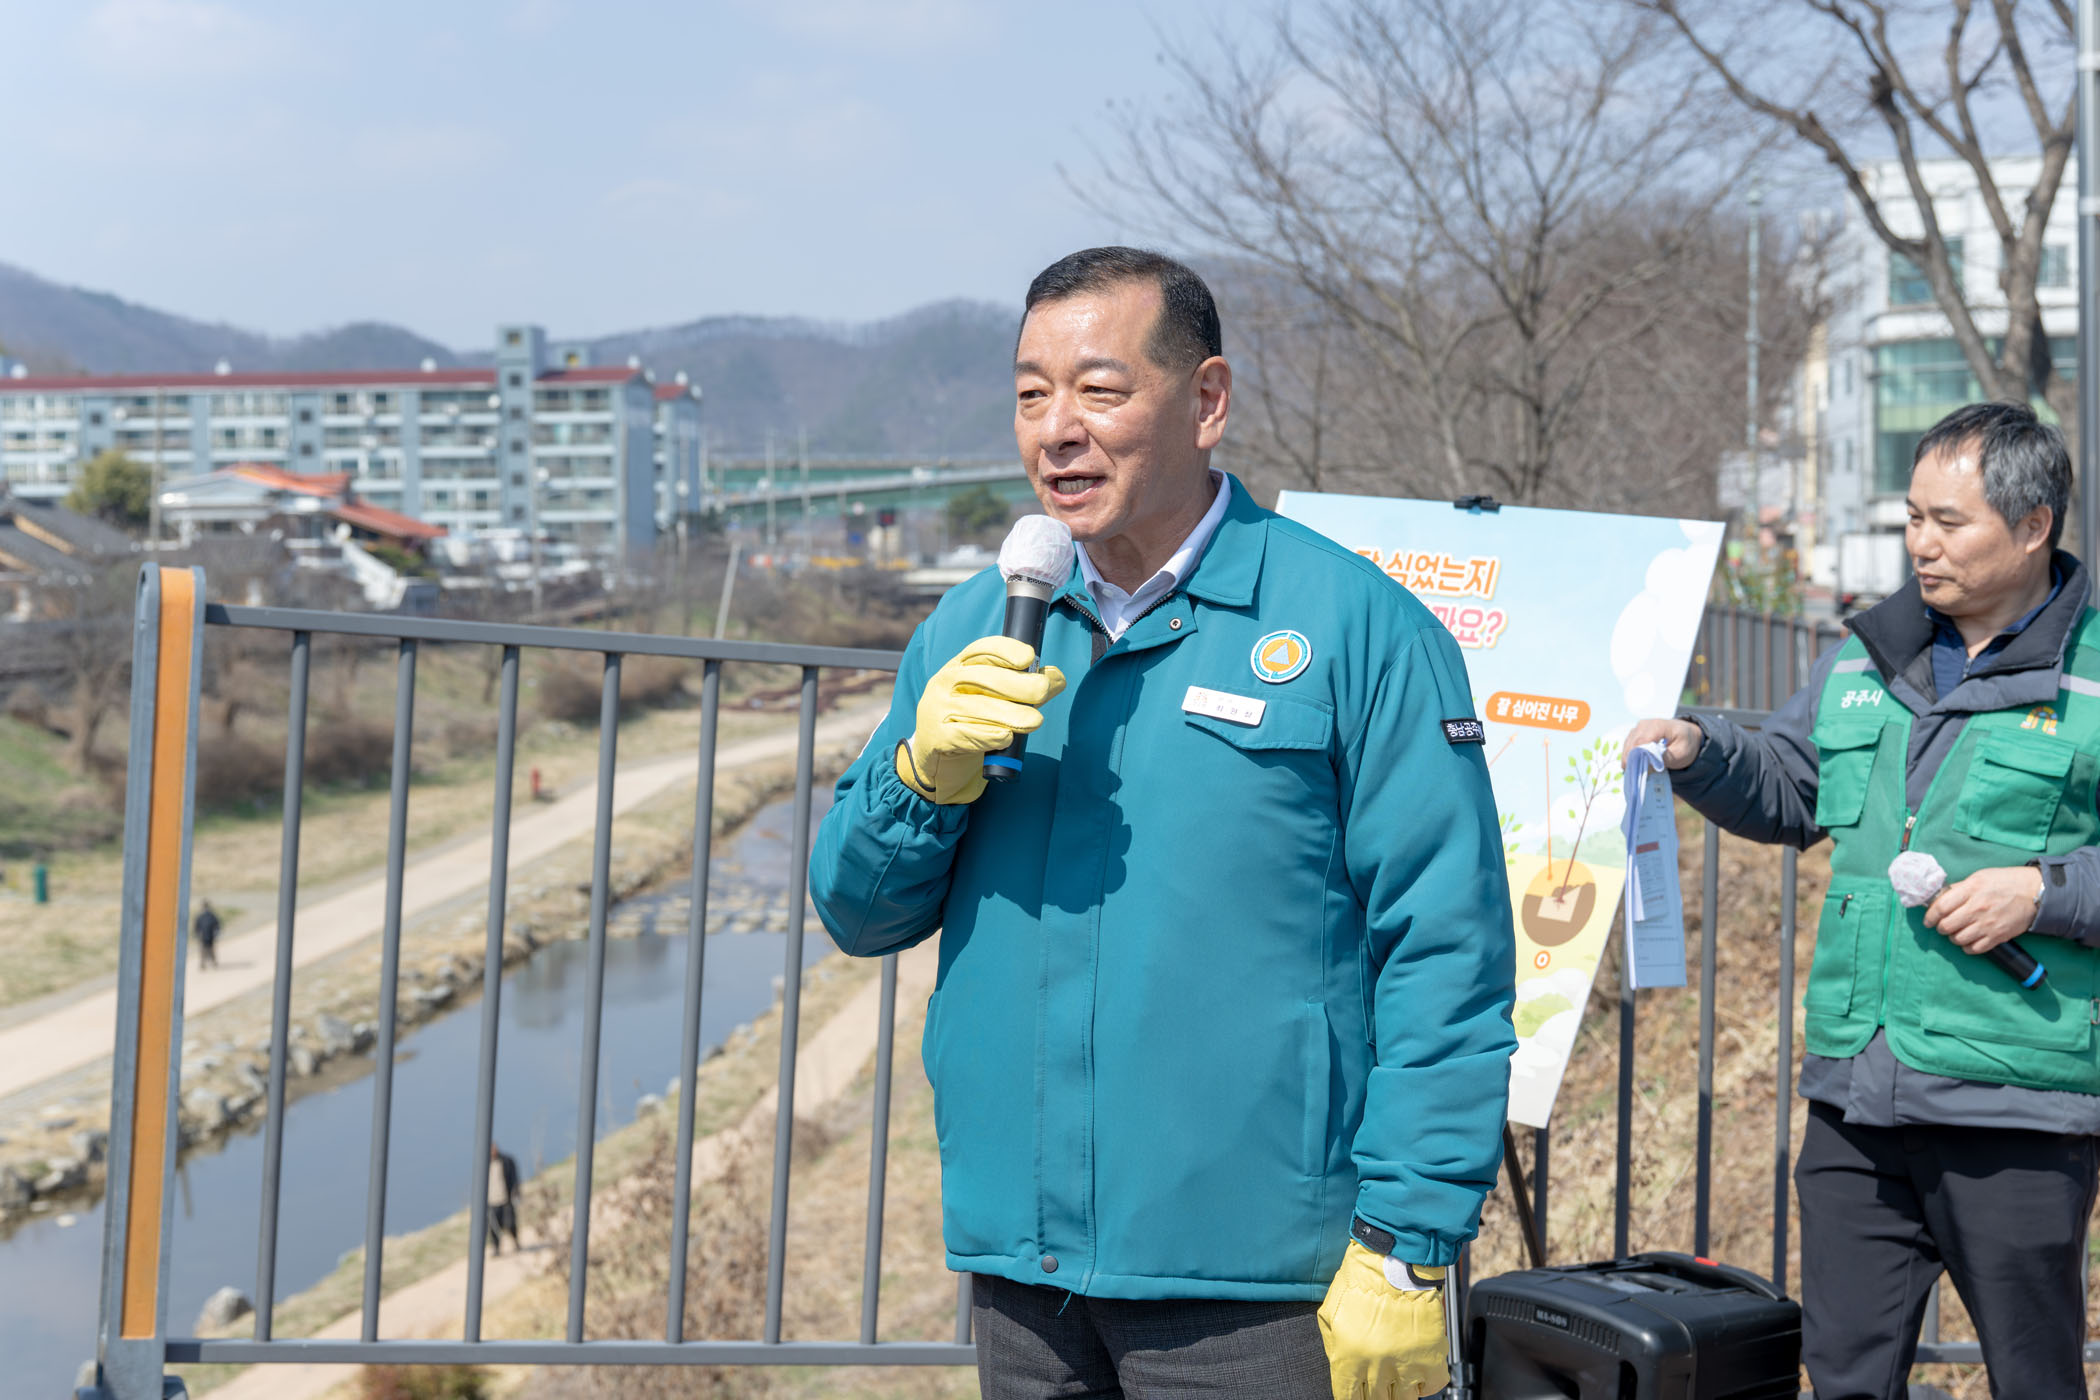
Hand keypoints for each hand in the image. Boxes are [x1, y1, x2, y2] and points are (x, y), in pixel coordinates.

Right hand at [895, 636, 1065, 804]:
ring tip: (1035, 720)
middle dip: (1016, 684)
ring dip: (1009, 714)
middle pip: (982, 677)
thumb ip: (1025, 688)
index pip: (980, 649)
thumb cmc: (970, 720)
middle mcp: (945, 682)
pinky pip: (964, 734)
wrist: (935, 756)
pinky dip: (988, 736)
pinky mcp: (937, 737)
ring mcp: (937, 709)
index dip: (1006, 650)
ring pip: (976, 708)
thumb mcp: (993, 698)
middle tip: (1042, 691)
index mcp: (960, 665)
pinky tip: (1006, 737)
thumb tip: (1056, 678)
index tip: (1029, 657)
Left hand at [1318, 1241, 1448, 1399]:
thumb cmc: (1360, 1279)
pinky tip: (1415, 1370)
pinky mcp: (1431, 1357)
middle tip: (1376, 1383)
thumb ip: (1333, 1345)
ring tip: (1395, 1376)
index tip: (1356, 1394)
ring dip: (1398, 1390)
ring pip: (1403, 1399)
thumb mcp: (1331, 1312)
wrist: (1395, 1259)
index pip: (1348, 1398)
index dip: (1352, 1398)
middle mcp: (1377, 1366)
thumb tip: (1341, 1366)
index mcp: (1349, 1357)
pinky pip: (1429, 1387)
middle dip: (1374, 1394)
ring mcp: (1406, 1364)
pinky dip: (1423, 1383)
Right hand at [1625, 717, 1701, 770]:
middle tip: (1632, 773)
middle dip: (1630, 758)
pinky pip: (1628, 743)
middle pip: (1633, 742)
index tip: (1635, 769)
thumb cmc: (1685, 744)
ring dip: (1628, 757)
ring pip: (1628, 743)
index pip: (1642, 740)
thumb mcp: (1680, 754)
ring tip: (1631, 770)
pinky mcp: (1636, 732)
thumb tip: (1646, 768)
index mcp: (1659, 726)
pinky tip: (1631, 764)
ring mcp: (1639, 727)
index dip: (1636, 755)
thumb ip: (1664, 760)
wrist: (1687, 735)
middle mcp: (1646, 724)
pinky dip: (1629, 754)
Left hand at [1925, 865, 2043, 955]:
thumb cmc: (2006, 882)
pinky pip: (1974, 949)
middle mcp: (1977, 908)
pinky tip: (1969, 940)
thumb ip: (1960, 888)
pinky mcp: (1998, 936)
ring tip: (1956, 932)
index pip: (1941, 907)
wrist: (2035, 893)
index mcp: (1971, 890)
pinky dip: (1967, 947)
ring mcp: (1988, 924)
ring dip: (1953, 938)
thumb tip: (1942, 897)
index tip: (1928, 920)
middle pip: (1946, 926)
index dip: (1930, 916)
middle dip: (1940, 928)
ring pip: (1958, 939)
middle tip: (1943, 926)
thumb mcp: (1980, 877)